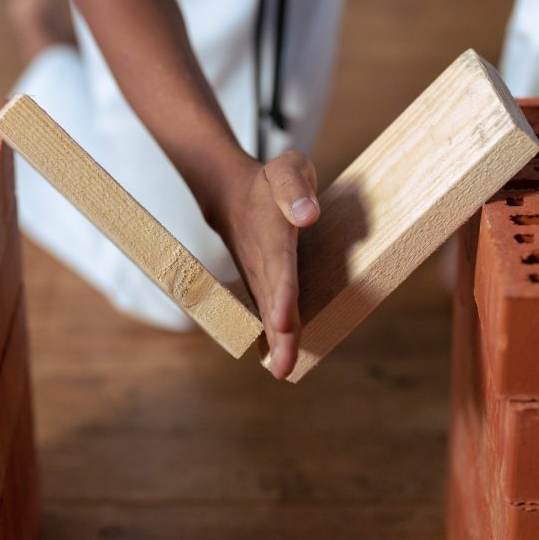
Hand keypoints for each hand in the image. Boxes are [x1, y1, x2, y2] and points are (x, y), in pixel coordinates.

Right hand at [209, 151, 319, 379]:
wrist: (229, 194)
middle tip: (283, 367)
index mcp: (271, 233)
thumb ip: (296, 188)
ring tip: (282, 371)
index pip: (280, 266)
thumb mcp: (287, 168)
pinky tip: (281, 363)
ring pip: (268, 311)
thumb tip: (309, 215)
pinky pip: (267, 313)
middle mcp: (263, 260)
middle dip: (279, 333)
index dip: (283, 295)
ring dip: (276, 342)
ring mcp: (258, 275)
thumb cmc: (268, 182)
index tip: (285, 322)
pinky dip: (273, 338)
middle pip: (273, 300)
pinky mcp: (261, 285)